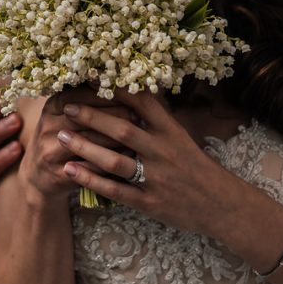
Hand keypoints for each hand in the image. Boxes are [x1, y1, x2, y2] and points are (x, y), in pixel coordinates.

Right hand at [20, 85, 136, 204]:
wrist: (39, 175)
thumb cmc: (63, 138)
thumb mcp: (66, 115)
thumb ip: (88, 100)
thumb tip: (123, 82)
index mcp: (53, 106)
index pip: (81, 94)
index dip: (106, 94)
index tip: (129, 92)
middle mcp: (48, 125)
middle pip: (86, 117)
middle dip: (115, 115)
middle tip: (139, 115)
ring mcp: (51, 150)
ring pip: (90, 142)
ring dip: (117, 139)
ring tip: (139, 136)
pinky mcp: (58, 173)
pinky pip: (91, 167)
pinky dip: (112, 162)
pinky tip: (130, 158)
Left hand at [55, 89, 243, 235]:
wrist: (223, 206)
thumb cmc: (198, 167)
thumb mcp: (182, 137)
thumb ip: (157, 120)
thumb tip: (130, 94)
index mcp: (172, 132)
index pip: (143, 103)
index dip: (116, 89)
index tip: (92, 78)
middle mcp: (163, 152)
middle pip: (122, 130)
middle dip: (92, 117)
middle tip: (67, 107)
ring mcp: (156, 178)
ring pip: (114, 161)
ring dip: (84, 148)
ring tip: (59, 137)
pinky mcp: (150, 203)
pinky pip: (114, 190)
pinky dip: (90, 180)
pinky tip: (69, 170)